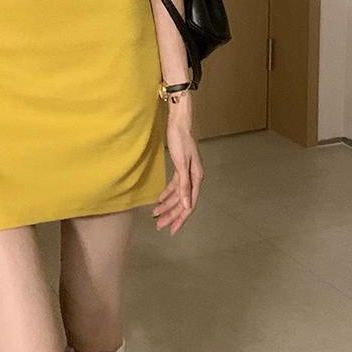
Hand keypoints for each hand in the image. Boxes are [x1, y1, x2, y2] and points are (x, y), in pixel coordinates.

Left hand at [154, 99, 202, 236]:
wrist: (179, 122)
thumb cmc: (180, 140)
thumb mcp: (181, 163)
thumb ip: (184, 185)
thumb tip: (186, 206)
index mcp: (196, 178)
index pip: (188, 204)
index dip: (180, 218)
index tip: (172, 230)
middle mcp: (194, 178)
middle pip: (182, 202)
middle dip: (171, 215)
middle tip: (159, 226)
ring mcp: (187, 173)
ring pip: (177, 195)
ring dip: (167, 205)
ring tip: (156, 214)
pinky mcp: (181, 167)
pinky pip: (174, 186)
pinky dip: (167, 193)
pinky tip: (159, 199)